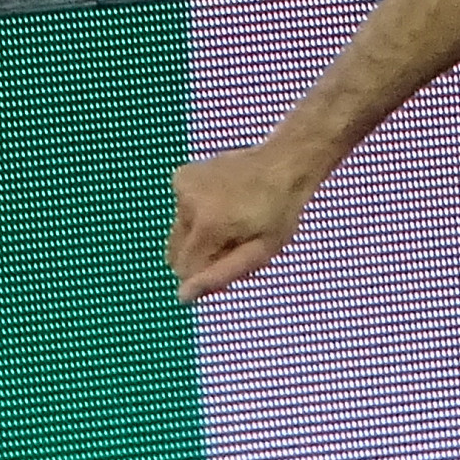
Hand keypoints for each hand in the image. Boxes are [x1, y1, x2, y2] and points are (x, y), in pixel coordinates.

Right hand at [169, 138, 325, 300]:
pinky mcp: (181, 176)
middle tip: (233, 241)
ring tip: (231, 219)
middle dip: (200, 256)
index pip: (185, 270)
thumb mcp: (260, 252)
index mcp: (208, 224)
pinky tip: (222, 202)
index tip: (232, 258)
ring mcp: (182, 186)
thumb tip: (182, 296)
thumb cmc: (279, 213)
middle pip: (175, 254)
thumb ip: (219, 275)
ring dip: (199, 236)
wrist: (284, 164)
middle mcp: (187, 203)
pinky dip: (197, 214)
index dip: (207, 273)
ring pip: (177, 234)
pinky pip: (180, 212)